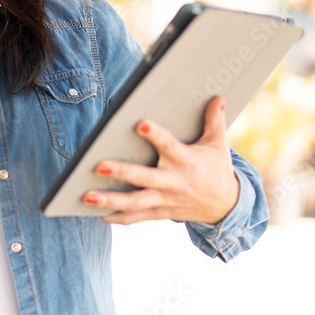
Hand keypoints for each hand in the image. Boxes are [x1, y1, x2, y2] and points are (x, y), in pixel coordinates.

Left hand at [83, 96, 239, 225]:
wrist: (226, 206)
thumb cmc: (216, 169)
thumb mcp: (217, 144)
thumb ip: (215, 120)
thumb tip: (219, 97)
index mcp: (186, 161)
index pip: (169, 146)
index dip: (156, 135)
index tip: (141, 123)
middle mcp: (173, 182)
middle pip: (144, 178)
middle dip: (121, 172)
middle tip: (99, 166)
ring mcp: (165, 200)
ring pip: (135, 202)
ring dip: (110, 200)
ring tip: (87, 196)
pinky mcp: (161, 212)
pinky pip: (137, 217)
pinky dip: (118, 216)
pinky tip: (99, 214)